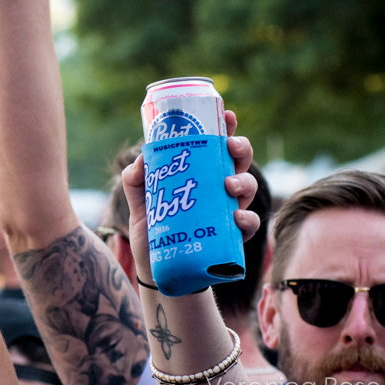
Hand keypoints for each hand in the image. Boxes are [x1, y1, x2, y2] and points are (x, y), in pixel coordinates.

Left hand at [122, 110, 260, 284]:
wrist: (158, 269)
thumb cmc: (153, 229)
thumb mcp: (140, 200)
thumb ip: (135, 178)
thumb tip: (141, 159)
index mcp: (201, 173)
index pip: (217, 145)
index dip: (226, 128)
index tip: (226, 115)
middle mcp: (219, 188)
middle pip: (239, 161)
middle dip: (241, 149)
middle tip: (230, 148)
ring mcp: (228, 210)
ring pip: (248, 188)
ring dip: (244, 182)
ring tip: (228, 185)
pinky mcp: (231, 237)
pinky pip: (249, 224)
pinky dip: (246, 219)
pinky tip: (236, 217)